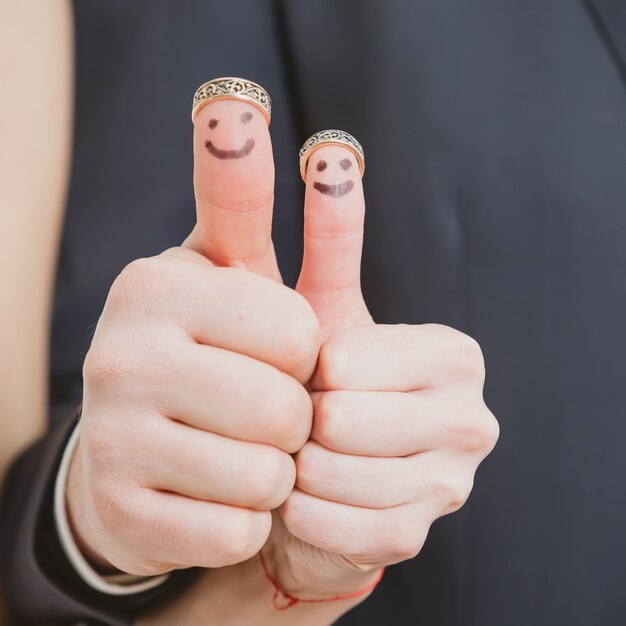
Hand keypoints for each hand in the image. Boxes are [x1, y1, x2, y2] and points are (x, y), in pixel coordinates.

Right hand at [67, 98, 320, 575]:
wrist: (136, 448)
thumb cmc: (208, 351)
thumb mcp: (226, 272)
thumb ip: (239, 196)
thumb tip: (255, 114)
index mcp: (158, 286)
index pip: (294, 328)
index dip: (306, 352)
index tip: (283, 351)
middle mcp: (121, 353)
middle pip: (280, 408)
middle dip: (295, 418)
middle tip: (270, 412)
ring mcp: (112, 435)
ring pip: (261, 474)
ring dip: (274, 470)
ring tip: (244, 453)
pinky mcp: (120, 510)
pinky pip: (234, 530)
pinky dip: (247, 518)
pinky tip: (218, 496)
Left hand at [262, 142, 499, 596]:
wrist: (312, 467)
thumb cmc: (312, 377)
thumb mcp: (314, 305)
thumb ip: (328, 232)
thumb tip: (331, 148)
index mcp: (451, 355)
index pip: (349, 362)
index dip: (304, 368)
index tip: (304, 371)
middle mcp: (469, 417)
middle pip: (344, 423)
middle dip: (298, 420)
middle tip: (295, 415)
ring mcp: (451, 483)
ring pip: (338, 479)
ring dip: (295, 467)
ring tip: (295, 451)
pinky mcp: (417, 534)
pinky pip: (341, 530)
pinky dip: (304, 514)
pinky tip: (301, 496)